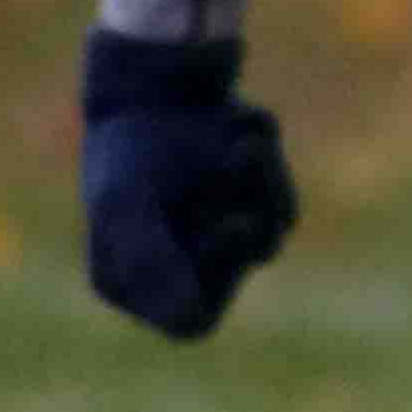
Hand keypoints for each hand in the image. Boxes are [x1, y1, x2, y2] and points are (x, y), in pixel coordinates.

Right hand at [80, 31, 295, 339]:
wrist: (161, 83)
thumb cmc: (136, 145)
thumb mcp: (128, 203)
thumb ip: (150, 262)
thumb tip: (189, 328)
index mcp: (128, 283)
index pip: (193, 320)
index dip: (217, 277)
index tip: (228, 223)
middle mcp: (173, 270)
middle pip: (238, 274)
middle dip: (241, 212)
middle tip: (228, 162)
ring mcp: (214, 241)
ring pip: (270, 236)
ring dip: (258, 181)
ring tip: (233, 142)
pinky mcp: (249, 210)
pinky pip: (283, 206)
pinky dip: (267, 166)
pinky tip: (237, 132)